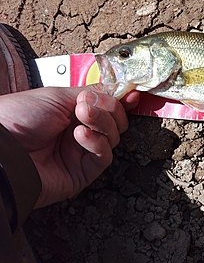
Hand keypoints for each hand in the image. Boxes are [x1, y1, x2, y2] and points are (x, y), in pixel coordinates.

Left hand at [0, 84, 139, 207]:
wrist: (2, 149)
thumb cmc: (19, 118)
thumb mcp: (57, 95)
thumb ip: (92, 92)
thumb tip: (118, 90)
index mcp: (71, 111)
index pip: (106, 105)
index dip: (120, 100)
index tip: (131, 94)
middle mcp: (78, 131)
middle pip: (115, 121)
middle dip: (109, 109)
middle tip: (90, 104)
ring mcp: (81, 152)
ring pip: (113, 137)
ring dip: (102, 123)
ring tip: (82, 116)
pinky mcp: (82, 173)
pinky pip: (103, 156)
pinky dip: (97, 143)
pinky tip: (80, 135)